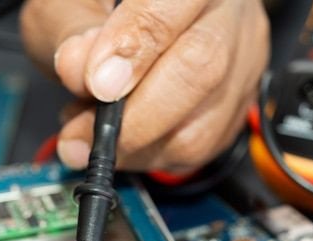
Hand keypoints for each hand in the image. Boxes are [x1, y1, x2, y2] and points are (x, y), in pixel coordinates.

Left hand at [21, 0, 269, 171]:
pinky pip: (203, 147)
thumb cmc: (100, 8)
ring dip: (140, 145)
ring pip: (205, 123)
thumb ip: (71, 29)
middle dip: (137, 116)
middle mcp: (230, 11)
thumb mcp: (68, 2)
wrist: (139, 23)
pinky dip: (154, 153)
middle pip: (203, 67)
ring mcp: (243, 60)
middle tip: (86, 134)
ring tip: (94, 133)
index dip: (132, 51)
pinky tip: (126, 137)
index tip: (97, 86)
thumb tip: (77, 69)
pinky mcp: (239, 102)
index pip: (169, 11)